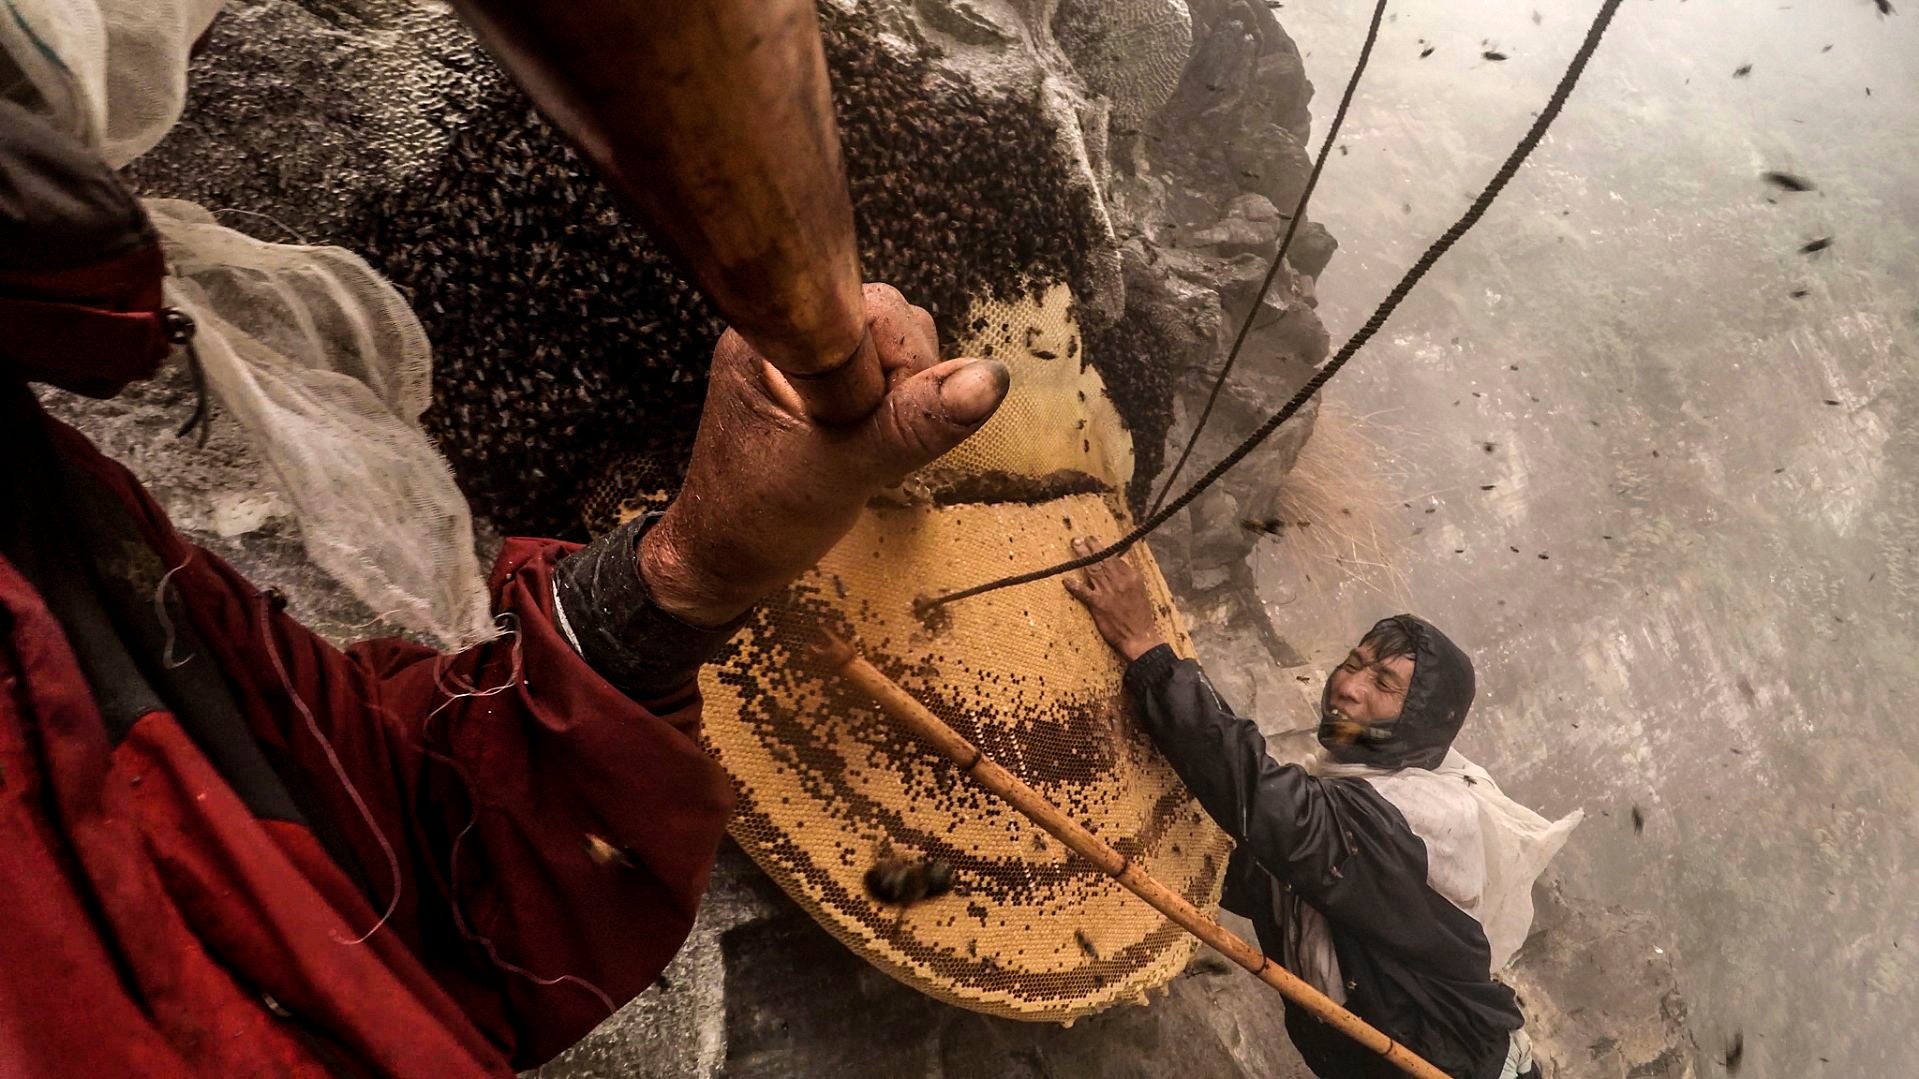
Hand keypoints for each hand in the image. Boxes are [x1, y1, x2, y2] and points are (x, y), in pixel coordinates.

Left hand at [640, 283, 1009, 625]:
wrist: (723, 564)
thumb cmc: (757, 521)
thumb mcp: (844, 472)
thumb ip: (914, 424)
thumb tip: (991, 379)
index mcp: (771, 335)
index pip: (872, 309)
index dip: (899, 363)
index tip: (876, 419)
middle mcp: (789, 332)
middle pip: (894, 324)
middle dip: (904, 387)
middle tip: (869, 444)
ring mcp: (808, 357)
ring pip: (898, 352)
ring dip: (902, 404)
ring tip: (862, 450)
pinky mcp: (826, 384)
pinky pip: (887, 378)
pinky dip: (893, 415)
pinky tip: (865, 447)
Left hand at [1062, 536, 1165, 661]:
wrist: (1140, 636)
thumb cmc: (1141, 616)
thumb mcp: (1140, 592)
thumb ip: (1129, 578)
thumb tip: (1121, 565)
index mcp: (1131, 576)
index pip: (1115, 558)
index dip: (1103, 550)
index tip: (1094, 543)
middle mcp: (1120, 580)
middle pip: (1102, 559)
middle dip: (1091, 547)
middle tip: (1080, 538)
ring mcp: (1108, 592)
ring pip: (1092, 569)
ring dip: (1081, 556)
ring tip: (1074, 545)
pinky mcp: (1099, 604)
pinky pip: (1084, 592)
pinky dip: (1074, 585)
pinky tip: (1065, 580)